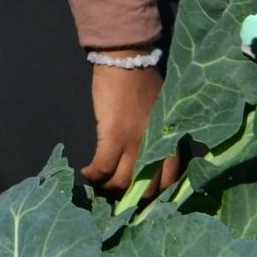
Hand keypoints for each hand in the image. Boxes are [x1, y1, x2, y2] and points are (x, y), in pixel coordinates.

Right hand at [82, 58, 179, 196]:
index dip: (150, 194)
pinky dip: (93, 174)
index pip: (167, 183)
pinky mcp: (113, 135)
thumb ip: (161, 137)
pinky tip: (86, 172)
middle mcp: (155, 149)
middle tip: (116, 189)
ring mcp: (134, 143)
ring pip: (120, 181)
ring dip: (107, 186)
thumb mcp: (163, 115)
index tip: (137, 193)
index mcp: (170, 144)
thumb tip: (152, 155)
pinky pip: (102, 166)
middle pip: (143, 188)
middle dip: (129, 195)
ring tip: (98, 180)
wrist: (127, 61)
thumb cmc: (144, 82)